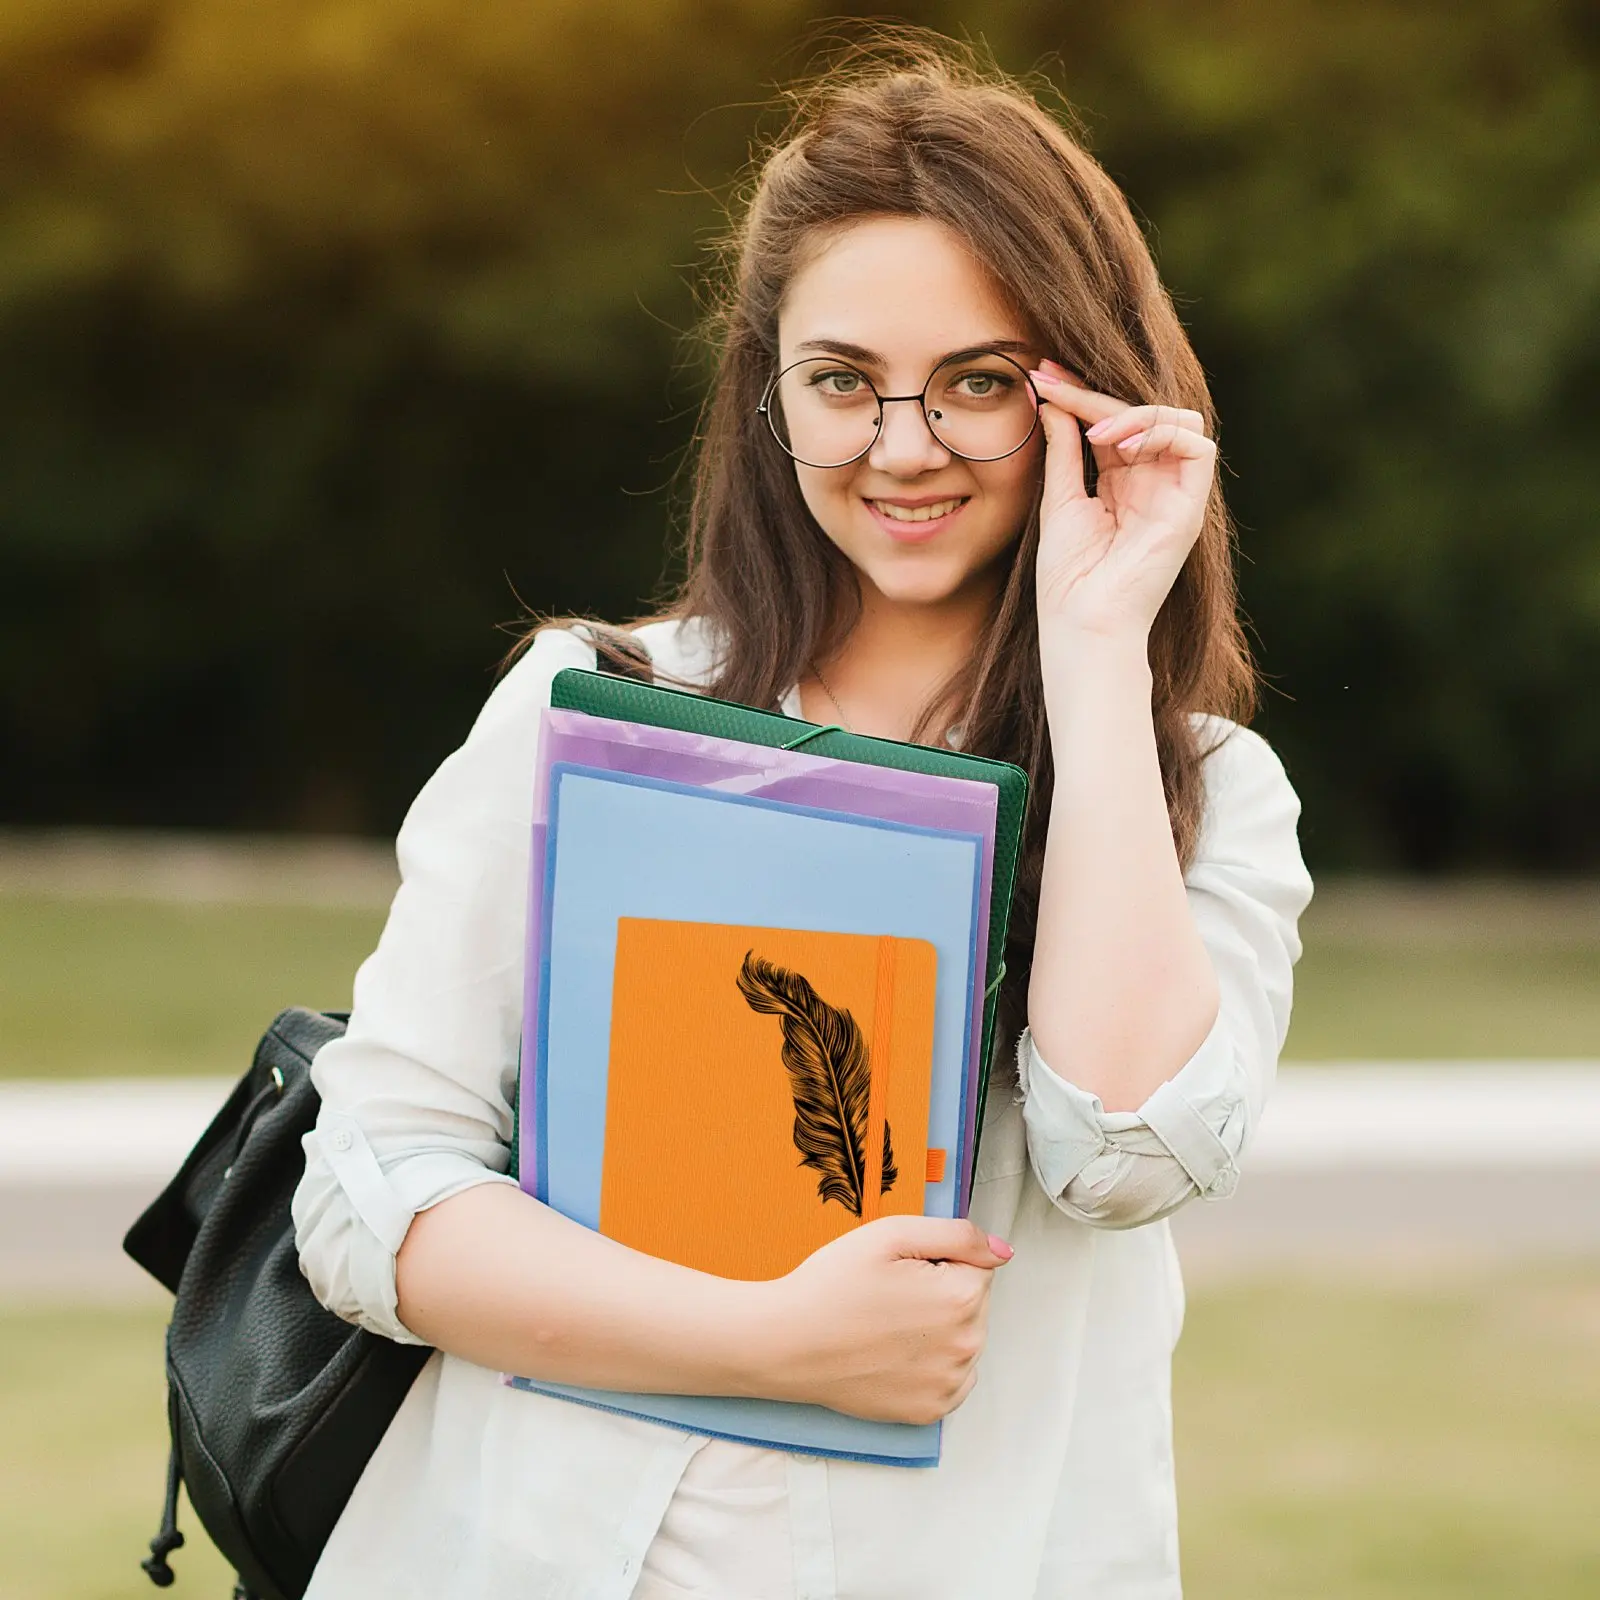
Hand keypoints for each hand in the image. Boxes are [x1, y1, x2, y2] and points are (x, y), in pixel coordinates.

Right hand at [758, 1216, 1012, 1424]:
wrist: (787, 1343)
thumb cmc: (832, 1285)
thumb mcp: (892, 1234)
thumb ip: (958, 1235)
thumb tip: (1002, 1252)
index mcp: (961, 1298)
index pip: (976, 1266)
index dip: (937, 1261)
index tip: (901, 1270)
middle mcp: (966, 1347)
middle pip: (972, 1304)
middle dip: (941, 1293)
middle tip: (888, 1295)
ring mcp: (948, 1385)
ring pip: (962, 1340)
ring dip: (937, 1329)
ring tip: (886, 1324)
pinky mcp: (929, 1410)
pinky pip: (950, 1377)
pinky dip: (930, 1364)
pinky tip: (892, 1353)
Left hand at [1027, 358, 1216, 640]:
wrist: (1081, 623)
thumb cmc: (1067, 577)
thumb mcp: (1059, 500)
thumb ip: (1062, 449)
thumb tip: (1050, 400)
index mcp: (1121, 482)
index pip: (1110, 422)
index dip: (1078, 395)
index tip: (1040, 376)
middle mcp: (1153, 483)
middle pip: (1141, 413)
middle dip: (1095, 393)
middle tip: (1051, 382)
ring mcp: (1174, 495)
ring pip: (1177, 420)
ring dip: (1133, 412)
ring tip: (1094, 429)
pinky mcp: (1190, 509)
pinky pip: (1198, 448)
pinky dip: (1162, 434)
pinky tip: (1121, 447)